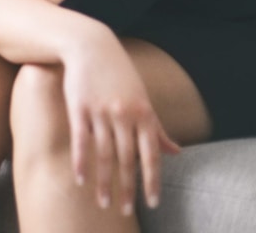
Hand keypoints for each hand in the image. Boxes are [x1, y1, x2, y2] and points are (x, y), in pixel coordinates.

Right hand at [63, 33, 179, 213]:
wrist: (91, 45)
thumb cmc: (119, 73)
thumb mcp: (142, 98)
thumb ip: (157, 127)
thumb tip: (176, 152)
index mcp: (144, 114)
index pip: (151, 155)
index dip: (152, 181)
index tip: (152, 203)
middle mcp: (124, 115)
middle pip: (126, 159)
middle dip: (127, 187)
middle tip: (124, 210)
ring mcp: (101, 112)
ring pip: (104, 154)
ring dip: (104, 181)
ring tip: (102, 202)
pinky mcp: (79, 108)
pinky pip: (81, 141)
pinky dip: (81, 162)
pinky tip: (80, 179)